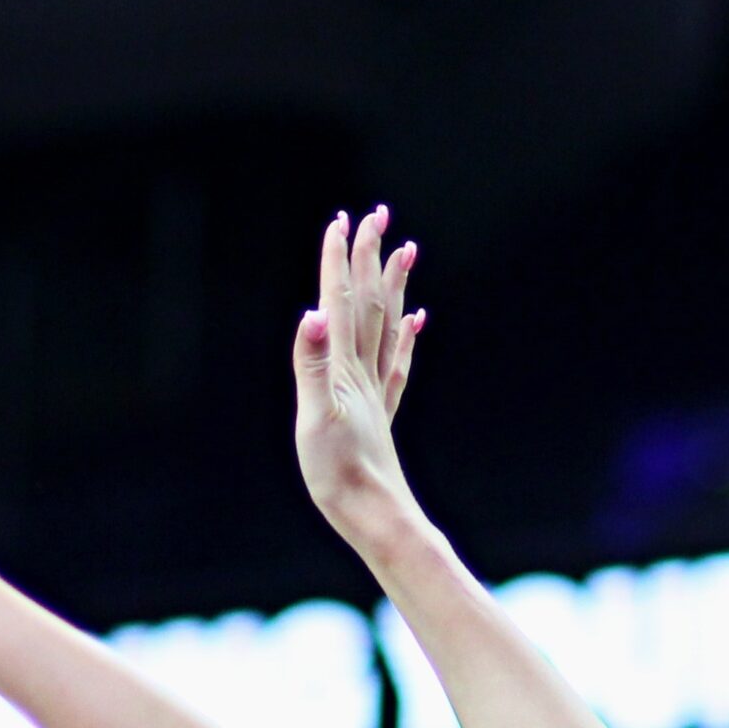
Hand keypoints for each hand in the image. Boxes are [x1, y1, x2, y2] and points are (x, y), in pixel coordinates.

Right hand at [293, 207, 425, 542]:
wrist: (373, 513)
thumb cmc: (338, 474)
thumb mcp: (314, 418)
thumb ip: (312, 364)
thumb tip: (312, 314)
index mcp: (342, 369)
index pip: (340, 303)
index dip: (338, 262)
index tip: (341, 221)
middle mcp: (362, 373)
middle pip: (369, 304)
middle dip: (369, 258)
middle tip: (377, 214)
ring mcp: (375, 392)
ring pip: (387, 326)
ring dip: (393, 286)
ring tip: (404, 250)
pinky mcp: (380, 414)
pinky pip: (397, 364)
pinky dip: (405, 336)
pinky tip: (416, 320)